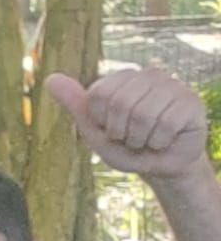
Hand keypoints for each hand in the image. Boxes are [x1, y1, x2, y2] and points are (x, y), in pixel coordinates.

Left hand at [46, 68, 210, 180]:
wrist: (160, 166)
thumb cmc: (127, 147)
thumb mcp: (95, 130)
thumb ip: (76, 105)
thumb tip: (50, 79)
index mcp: (122, 78)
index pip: (98, 96)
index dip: (101, 122)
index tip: (112, 130)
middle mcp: (149, 74)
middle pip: (120, 104)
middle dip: (120, 133)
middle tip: (130, 138)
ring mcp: (173, 85)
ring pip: (143, 115)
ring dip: (140, 139)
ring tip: (147, 139)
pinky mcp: (191, 102)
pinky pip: (165, 125)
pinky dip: (159, 142)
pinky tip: (166, 139)